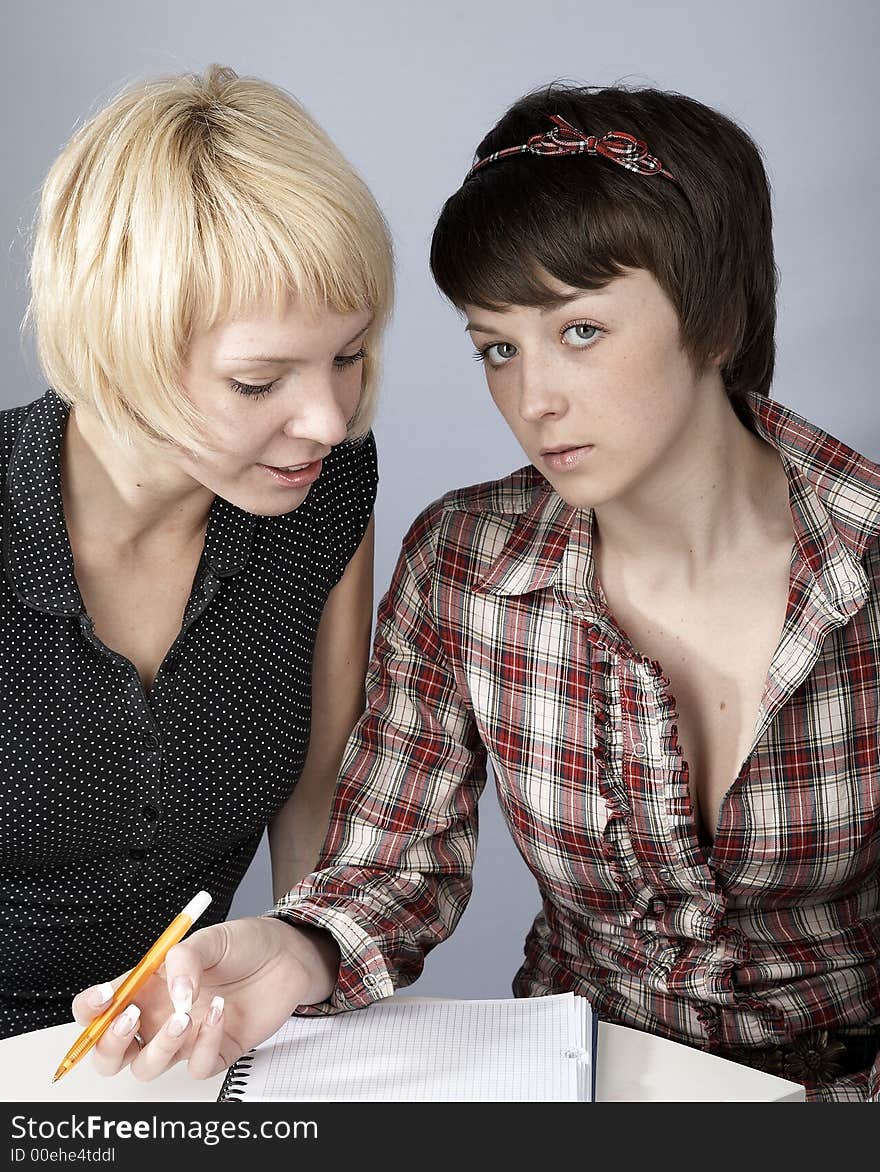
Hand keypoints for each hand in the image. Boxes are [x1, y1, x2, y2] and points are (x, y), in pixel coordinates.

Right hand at [70, 915, 339, 1080]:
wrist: (288, 955)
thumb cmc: (244, 944)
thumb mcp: (211, 938)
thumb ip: (185, 959)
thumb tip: (174, 993)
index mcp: (146, 986)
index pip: (99, 1008)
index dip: (90, 1008)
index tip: (106, 996)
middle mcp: (158, 1016)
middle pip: (110, 1053)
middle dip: (111, 1044)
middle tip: (134, 1018)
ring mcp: (184, 1038)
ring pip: (147, 1067)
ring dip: (160, 1046)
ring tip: (186, 1013)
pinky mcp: (214, 1052)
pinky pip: (195, 1066)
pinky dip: (204, 1044)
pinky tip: (219, 1013)